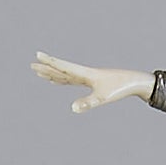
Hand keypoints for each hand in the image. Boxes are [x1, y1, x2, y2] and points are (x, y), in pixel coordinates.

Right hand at [31, 53, 153, 111]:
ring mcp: (86, 77)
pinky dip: (63, 80)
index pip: (63, 66)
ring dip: (52, 73)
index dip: (50, 62)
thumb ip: (87, 103)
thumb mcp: (102, 98)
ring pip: (65, 75)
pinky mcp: (91, 81)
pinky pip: (72, 80)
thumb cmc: (119, 88)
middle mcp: (83, 73)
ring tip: (40, 72)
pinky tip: (57, 80)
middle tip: (32, 65)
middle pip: (61, 70)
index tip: (37, 55)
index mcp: (84, 74)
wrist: (133, 82)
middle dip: (47, 68)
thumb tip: (72, 108)